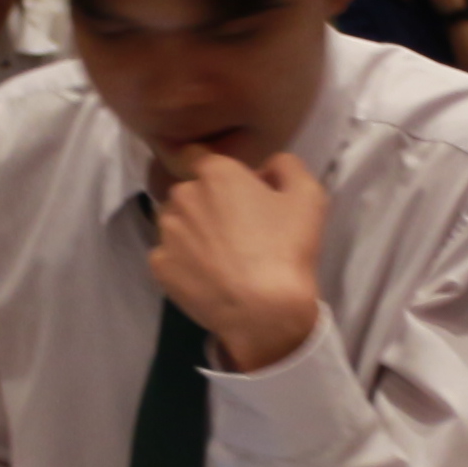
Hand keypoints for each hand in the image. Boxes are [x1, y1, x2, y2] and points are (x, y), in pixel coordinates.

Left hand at [145, 149, 327, 372]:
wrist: (264, 311)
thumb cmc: (287, 249)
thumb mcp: (308, 196)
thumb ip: (286, 165)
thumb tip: (266, 168)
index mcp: (216, 173)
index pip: (196, 154)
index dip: (213, 172)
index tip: (232, 191)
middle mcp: (183, 195)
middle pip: (189, 191)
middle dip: (206, 202)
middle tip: (235, 228)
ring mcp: (166, 232)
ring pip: (174, 222)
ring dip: (191, 231)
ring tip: (220, 256)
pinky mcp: (159, 265)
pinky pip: (169, 255)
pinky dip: (183, 262)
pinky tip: (207, 276)